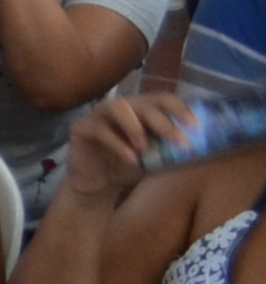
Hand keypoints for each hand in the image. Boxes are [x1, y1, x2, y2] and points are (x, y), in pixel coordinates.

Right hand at [56, 93, 192, 208]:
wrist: (98, 184)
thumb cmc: (129, 167)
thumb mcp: (156, 159)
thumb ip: (172, 150)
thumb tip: (202, 148)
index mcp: (142, 110)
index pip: (163, 99)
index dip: (180, 109)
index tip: (196, 127)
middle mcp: (122, 108)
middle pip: (144, 104)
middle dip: (165, 123)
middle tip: (181, 143)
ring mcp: (99, 115)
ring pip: (118, 107)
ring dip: (136, 128)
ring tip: (146, 149)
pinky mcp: (81, 128)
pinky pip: (100, 130)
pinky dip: (118, 144)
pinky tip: (130, 160)